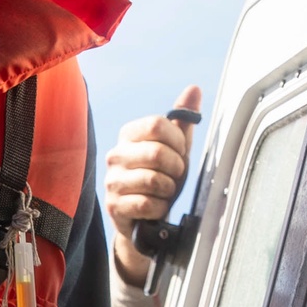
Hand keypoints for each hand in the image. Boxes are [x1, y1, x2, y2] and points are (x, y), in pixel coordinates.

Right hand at [105, 84, 201, 287]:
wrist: (146, 218)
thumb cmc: (162, 178)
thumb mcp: (176, 149)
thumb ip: (182, 120)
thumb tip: (194, 88)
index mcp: (128, 135)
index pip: (156, 124)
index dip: (177, 141)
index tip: (180, 152)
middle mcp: (115, 155)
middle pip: (157, 152)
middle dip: (176, 169)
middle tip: (174, 176)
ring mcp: (112, 181)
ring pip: (153, 180)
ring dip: (168, 190)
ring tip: (164, 192)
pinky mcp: (114, 206)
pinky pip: (147, 204)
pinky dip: (160, 208)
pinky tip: (155, 208)